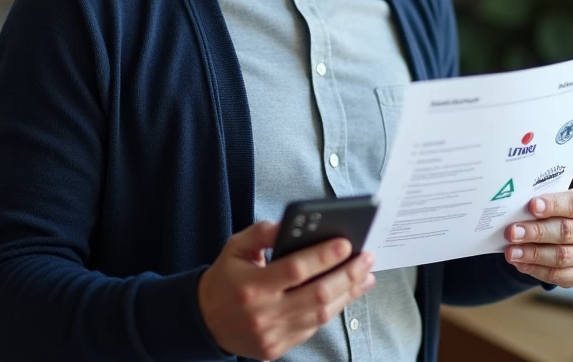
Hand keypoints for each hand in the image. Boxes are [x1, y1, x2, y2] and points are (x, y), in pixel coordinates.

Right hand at [197, 220, 375, 359]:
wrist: (205, 320)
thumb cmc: (226, 278)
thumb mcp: (235, 247)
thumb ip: (261, 233)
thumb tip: (288, 225)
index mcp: (251, 285)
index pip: (295, 270)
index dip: (323, 257)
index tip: (346, 243)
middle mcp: (262, 313)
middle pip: (317, 295)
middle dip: (347, 275)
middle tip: (366, 258)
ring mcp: (271, 335)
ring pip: (320, 315)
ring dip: (348, 293)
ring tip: (365, 275)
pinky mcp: (277, 348)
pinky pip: (313, 328)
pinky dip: (333, 309)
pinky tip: (346, 293)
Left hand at [503, 189, 572, 286]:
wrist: (556, 235)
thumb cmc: (551, 213)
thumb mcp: (549, 202)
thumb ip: (537, 203)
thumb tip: (514, 208)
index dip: (553, 205)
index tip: (532, 206)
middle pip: (565, 231)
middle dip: (536, 232)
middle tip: (512, 232)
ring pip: (561, 256)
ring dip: (532, 254)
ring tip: (511, 252)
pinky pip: (556, 275)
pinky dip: (534, 269)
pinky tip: (519, 263)